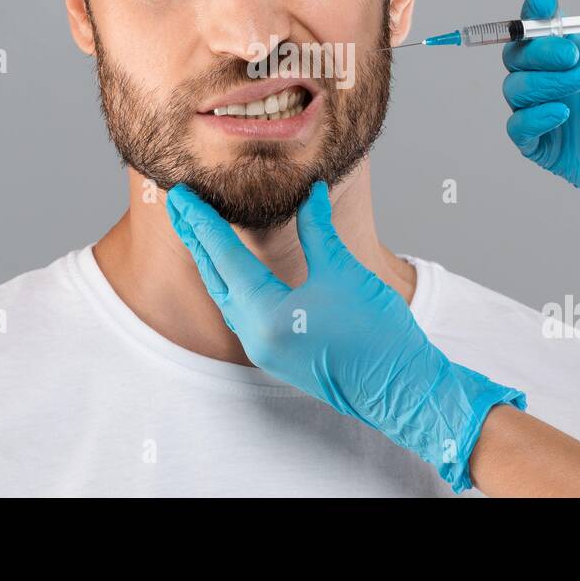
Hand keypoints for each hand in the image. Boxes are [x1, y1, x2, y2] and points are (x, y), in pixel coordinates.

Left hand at [166, 180, 525, 492]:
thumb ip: (318, 230)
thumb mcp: (342, 270)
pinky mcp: (277, 355)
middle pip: (215, 276)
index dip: (201, 221)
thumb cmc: (377, 333)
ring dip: (210, 262)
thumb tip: (310, 191)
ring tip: (197, 231)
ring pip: (225, 296)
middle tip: (178, 205)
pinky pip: (240, 312)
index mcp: (265, 314)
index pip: (222, 256)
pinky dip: (230, 283)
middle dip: (195, 238)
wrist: (401, 388)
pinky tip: (232, 269)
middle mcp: (255, 335)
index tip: (181, 194)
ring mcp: (263, 350)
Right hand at [501, 0, 579, 279]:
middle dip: (539, 50)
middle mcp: (548, 79)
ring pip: (515, 88)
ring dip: (541, 81)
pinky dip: (534, 117)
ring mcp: (542, 111)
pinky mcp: (543, 146)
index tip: (547, 2)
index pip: (535, 26)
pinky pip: (519, 128)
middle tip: (573, 54)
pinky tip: (563, 112)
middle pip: (517, 55)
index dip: (533, 12)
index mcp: (566, 52)